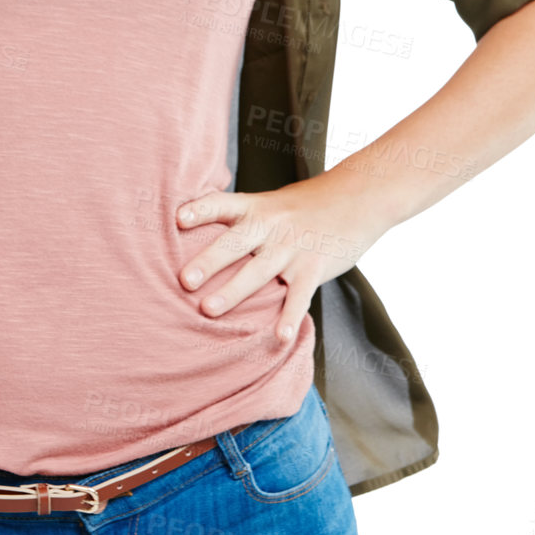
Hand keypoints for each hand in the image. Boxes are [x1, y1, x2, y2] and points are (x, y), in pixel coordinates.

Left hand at [175, 179, 388, 343]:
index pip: (222, 204)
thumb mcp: (270, 202)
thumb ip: (240, 218)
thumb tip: (196, 228)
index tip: (177, 218)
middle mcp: (271, 225)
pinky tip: (280, 336)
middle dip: (209, 262)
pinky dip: (291, 316)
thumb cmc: (303, 206)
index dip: (200, 210)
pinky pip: (300, 296)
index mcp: (255, 207)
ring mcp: (293, 247)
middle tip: (183, 280)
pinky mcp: (314, 267)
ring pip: (260, 271)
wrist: (356, 198)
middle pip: (235, 243)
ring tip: (209, 311)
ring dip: (234, 291)